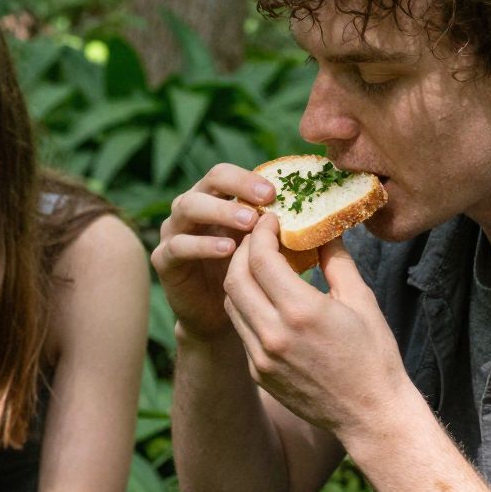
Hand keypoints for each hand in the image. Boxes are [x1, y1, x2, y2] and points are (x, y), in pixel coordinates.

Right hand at [153, 164, 280, 343]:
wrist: (218, 317)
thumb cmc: (250, 278)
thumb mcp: (270, 248)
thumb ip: (285, 229)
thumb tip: (326, 214)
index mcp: (217, 199)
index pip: (228, 174)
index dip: (250, 178)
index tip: (278, 191)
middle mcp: (192, 209)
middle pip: (208, 181)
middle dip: (238, 188)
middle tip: (267, 200)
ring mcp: (174, 232)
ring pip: (188, 207)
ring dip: (220, 212)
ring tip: (249, 224)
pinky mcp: (164, 260)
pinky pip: (179, 245)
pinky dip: (202, 245)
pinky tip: (228, 250)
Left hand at [221, 216, 407, 435]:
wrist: (369, 413)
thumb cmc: (373, 355)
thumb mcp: (361, 300)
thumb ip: (336, 261)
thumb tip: (323, 229)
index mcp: (301, 312)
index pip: (260, 259)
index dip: (260, 233)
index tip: (270, 219)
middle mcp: (274, 334)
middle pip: (234, 279)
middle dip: (241, 251)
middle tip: (258, 237)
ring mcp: (261, 357)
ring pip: (232, 304)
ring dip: (239, 278)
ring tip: (259, 264)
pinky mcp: (258, 372)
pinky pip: (241, 329)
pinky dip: (247, 306)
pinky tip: (265, 296)